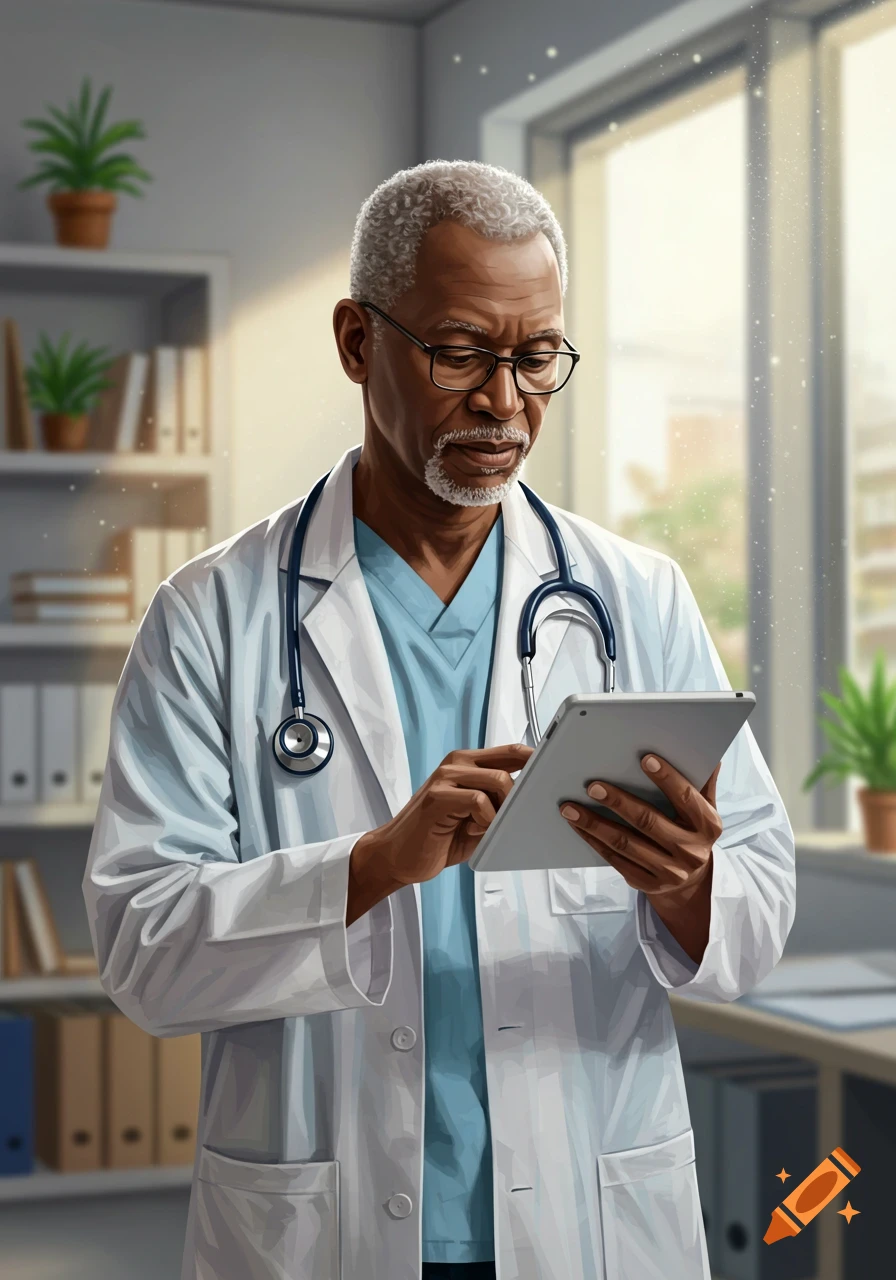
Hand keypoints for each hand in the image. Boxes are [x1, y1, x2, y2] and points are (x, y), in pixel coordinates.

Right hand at [348, 744, 533, 924]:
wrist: (398, 856)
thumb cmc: (438, 838)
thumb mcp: (477, 818)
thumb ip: (498, 804)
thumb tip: (532, 802)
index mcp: (467, 763)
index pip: (512, 751)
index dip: (536, 759)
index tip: (554, 775)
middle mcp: (456, 764)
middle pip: (510, 762)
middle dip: (522, 793)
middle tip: (518, 817)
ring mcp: (445, 777)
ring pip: (497, 780)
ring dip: (503, 809)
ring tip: (489, 828)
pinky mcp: (437, 797)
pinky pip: (478, 801)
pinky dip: (485, 820)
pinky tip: (475, 831)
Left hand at [558, 754, 722, 960]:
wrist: (691, 883)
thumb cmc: (693, 833)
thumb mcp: (706, 810)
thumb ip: (704, 783)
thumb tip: (710, 754)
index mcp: (707, 826)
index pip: (686, 798)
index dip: (667, 778)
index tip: (645, 758)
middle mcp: (690, 851)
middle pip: (649, 822)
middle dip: (619, 802)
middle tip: (593, 786)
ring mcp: (668, 871)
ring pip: (625, 844)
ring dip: (595, 824)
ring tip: (570, 808)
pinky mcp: (647, 884)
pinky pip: (615, 860)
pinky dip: (593, 841)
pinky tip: (577, 826)